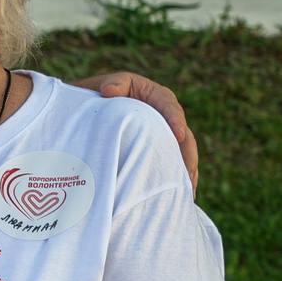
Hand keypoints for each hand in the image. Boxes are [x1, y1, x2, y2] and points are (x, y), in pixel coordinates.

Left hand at [75, 71, 197, 192]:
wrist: (92, 107)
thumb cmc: (101, 94)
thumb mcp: (107, 85)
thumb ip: (114, 84)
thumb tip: (110, 91)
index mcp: (157, 97)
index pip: (170, 107)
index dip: (176, 121)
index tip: (179, 135)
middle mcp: (166, 117)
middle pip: (183, 136)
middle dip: (187, 155)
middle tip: (188, 174)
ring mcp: (164, 135)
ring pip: (180, 153)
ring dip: (185, 172)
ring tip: (187, 192)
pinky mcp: (157, 150)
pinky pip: (171, 163)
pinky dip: (176, 178)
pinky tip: (180, 196)